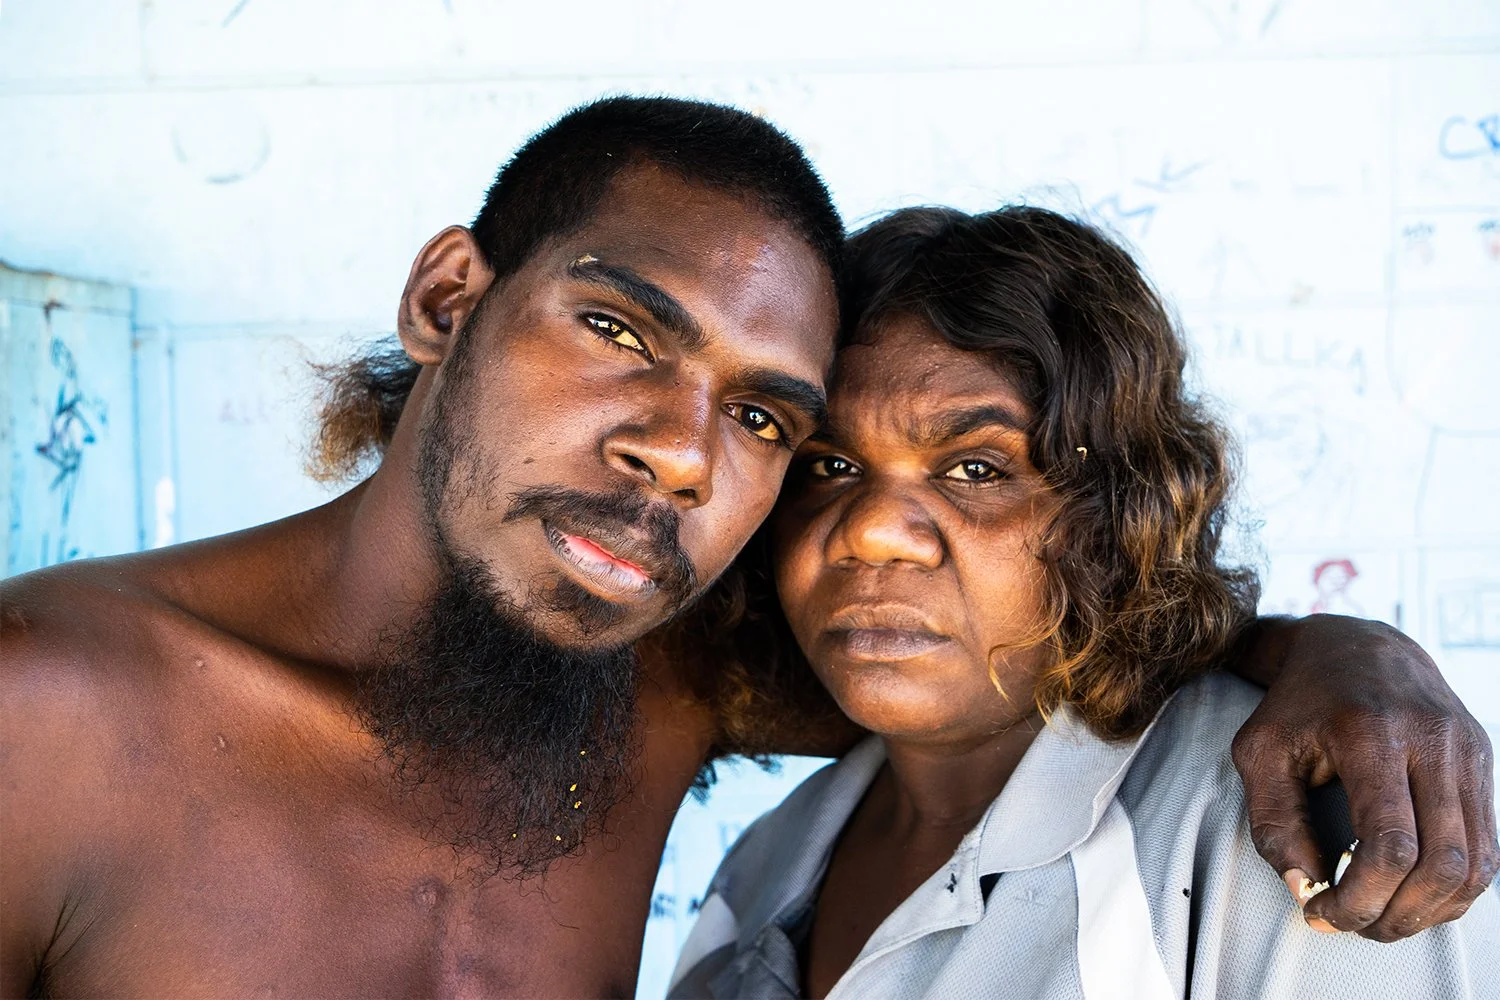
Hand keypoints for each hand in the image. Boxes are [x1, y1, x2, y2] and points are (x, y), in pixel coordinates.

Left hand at [1230, 614, 1497, 940]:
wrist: (1354, 644)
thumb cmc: (1297, 703)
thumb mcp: (1259, 752)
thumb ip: (1273, 822)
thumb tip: (1307, 889)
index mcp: (1371, 732)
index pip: (1390, 844)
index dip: (1360, 897)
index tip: (1322, 912)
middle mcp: (1433, 740)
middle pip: (1442, 863)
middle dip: (1397, 914)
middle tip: (1354, 925)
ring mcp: (1468, 750)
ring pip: (1476, 864)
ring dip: (1430, 909)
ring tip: (1381, 916)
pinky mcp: (1484, 761)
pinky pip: (1487, 846)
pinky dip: (1453, 885)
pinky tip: (1410, 892)